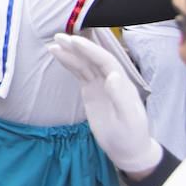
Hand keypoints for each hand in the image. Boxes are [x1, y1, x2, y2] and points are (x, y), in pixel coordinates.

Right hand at [47, 33, 162, 173]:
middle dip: (78, 47)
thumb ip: (121, 97)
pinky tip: (59, 56)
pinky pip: (79, 74)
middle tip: (59, 37)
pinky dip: (69, 64)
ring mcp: (100, 85)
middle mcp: (111, 80)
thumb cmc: (130, 136)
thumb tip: (113, 76)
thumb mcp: (128, 119)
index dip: (90, 50)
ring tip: (54, 44)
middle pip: (94, 58)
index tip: (75, 42)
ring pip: (85, 64)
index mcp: (122, 84)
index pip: (105, 61)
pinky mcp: (91, 91)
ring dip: (70, 53)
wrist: (127, 149)